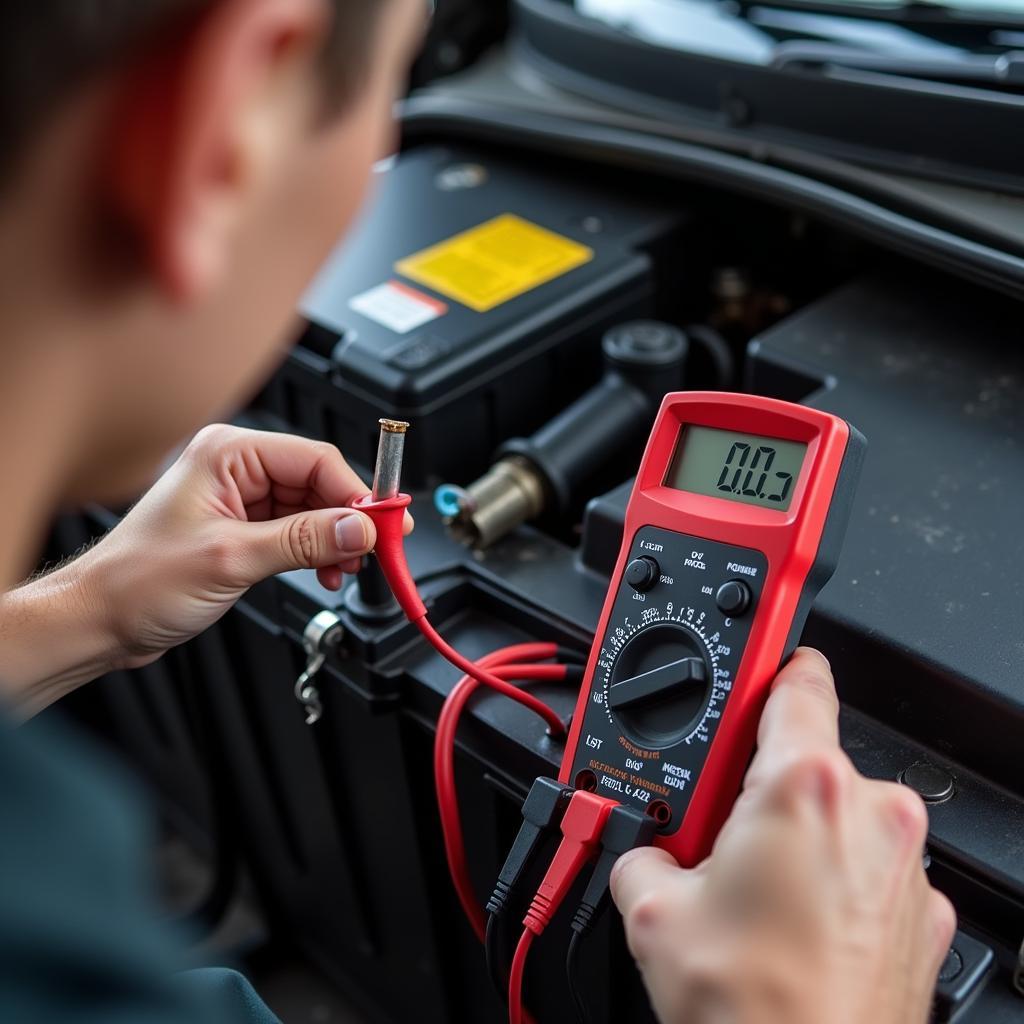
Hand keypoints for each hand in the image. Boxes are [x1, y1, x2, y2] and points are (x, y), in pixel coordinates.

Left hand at [81, 423, 409, 666]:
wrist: (100, 621)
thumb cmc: (136, 581)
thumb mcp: (231, 558)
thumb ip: (303, 541)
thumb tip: (358, 528)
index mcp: (229, 454)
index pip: (315, 459)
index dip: (355, 493)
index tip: (384, 523)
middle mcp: (237, 469)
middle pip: (320, 483)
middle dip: (348, 520)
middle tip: (374, 551)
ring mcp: (241, 499)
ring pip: (314, 510)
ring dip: (336, 541)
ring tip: (345, 569)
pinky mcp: (244, 529)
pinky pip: (299, 532)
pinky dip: (318, 553)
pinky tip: (326, 572)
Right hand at [611, 648, 955, 1023]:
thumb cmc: (754, 1008)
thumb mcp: (653, 909)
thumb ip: (640, 851)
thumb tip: (639, 852)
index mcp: (806, 784)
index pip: (796, 675)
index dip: (764, 665)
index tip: (749, 666)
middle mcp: (872, 813)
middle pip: (804, 756)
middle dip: (755, 783)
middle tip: (714, 829)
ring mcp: (906, 867)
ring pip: (836, 816)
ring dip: (794, 836)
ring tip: (750, 892)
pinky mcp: (922, 916)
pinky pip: (867, 868)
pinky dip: (830, 881)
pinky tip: (789, 927)